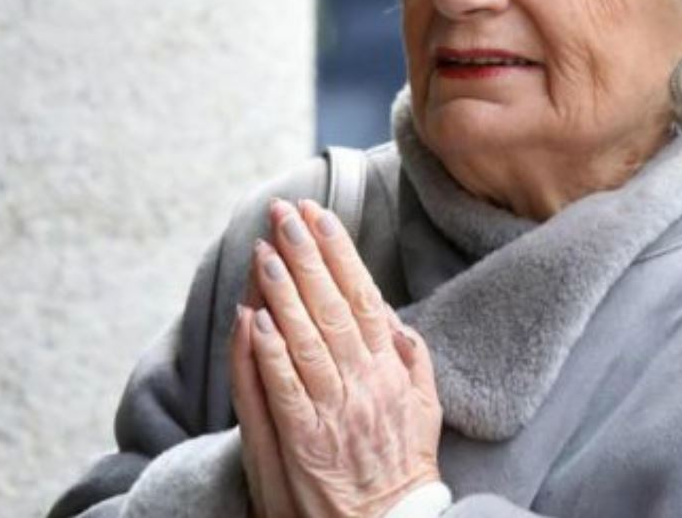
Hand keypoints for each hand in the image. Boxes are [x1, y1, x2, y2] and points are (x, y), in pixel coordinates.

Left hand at [231, 199, 442, 517]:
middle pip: (332, 306)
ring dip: (284, 291)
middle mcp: (365, 382)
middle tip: (284, 212)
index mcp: (392, 369)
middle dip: (306, 254)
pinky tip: (256, 318)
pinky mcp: (306, 439)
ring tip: (264, 249)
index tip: (319, 214)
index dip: (340, 252)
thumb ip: (413, 364)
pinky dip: (270, 351)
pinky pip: (286, 387)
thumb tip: (397, 321)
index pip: (363, 296)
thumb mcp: (425, 412)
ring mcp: (335, 409)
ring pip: (307, 338)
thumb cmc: (404, 470)